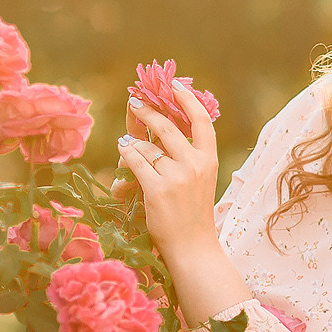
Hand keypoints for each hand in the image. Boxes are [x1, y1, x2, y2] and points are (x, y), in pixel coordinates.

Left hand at [115, 83, 219, 257]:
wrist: (192, 247)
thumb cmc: (191, 214)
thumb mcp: (197, 180)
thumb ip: (181, 155)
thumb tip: (152, 129)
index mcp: (209, 160)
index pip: (201, 121)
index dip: (187, 100)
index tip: (174, 85)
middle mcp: (195, 164)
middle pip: (166, 126)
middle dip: (147, 112)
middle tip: (135, 102)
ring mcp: (177, 177)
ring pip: (145, 146)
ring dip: (132, 145)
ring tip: (126, 147)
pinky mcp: (157, 190)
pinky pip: (134, 161)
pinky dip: (125, 154)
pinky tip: (122, 151)